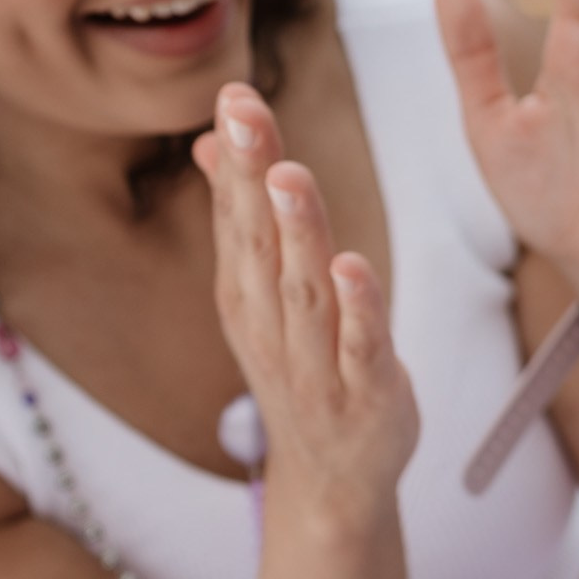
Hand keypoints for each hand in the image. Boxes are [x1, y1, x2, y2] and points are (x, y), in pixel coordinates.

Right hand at [195, 86, 418, 523]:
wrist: (332, 482)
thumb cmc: (304, 369)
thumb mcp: (263, 296)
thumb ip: (243, 219)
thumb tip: (212, 138)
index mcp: (245, 297)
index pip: (235, 218)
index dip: (233, 158)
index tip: (233, 96)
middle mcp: (270, 328)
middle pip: (258, 246)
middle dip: (249, 178)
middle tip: (245, 115)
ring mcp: (315, 366)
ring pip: (303, 293)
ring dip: (297, 233)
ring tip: (289, 175)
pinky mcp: (366, 395)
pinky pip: (360, 348)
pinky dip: (356, 309)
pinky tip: (351, 267)